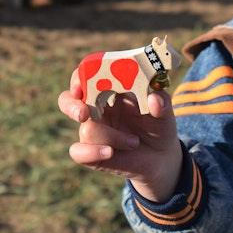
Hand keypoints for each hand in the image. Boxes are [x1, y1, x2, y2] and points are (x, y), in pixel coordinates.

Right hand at [57, 70, 182, 202]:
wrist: (161, 157)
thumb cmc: (159, 126)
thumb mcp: (165, 113)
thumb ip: (162, 103)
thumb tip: (154, 98)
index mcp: (111, 89)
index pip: (87, 75)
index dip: (80, 77)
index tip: (82, 85)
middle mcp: (97, 108)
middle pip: (67, 99)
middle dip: (71, 105)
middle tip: (84, 114)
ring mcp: (93, 130)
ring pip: (87, 129)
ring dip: (112, 136)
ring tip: (134, 142)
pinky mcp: (91, 152)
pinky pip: (78, 152)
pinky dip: (92, 152)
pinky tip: (109, 153)